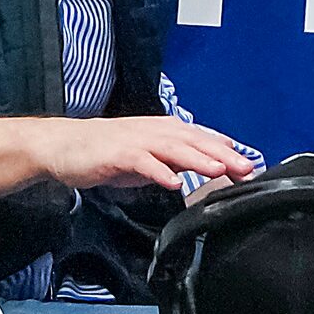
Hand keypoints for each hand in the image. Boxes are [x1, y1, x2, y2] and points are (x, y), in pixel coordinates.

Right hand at [30, 115, 257, 192]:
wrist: (62, 146)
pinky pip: (143, 163)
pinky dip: (159, 171)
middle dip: (224, 155)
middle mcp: (155, 132)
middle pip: (195, 142)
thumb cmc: (103, 152)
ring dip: (198, 159)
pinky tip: (173, 182)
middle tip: (246, 168)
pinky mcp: (118, 154)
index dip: (229, 152)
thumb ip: (175, 161)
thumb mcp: (147, 157)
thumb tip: (204, 168)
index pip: (203, 140)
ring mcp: (137, 141)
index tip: (251, 167)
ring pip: (174, 149)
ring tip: (219, 170)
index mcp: (165, 131)